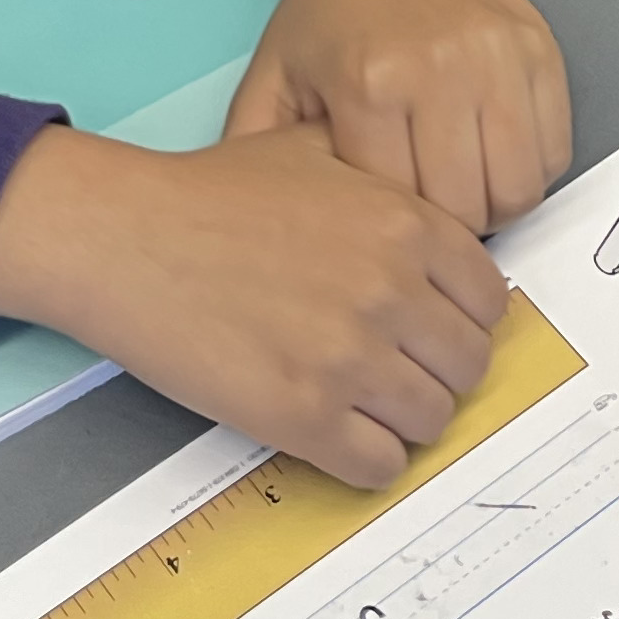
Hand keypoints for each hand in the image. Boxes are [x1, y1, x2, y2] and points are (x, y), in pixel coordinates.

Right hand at [0, 122, 508, 486]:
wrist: (128, 238)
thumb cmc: (209, 194)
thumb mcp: (316, 152)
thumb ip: (388, 184)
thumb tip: (434, 230)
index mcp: (405, 223)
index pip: (490, 302)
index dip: (460, 318)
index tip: (429, 327)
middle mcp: (391, 290)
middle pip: (468, 367)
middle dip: (435, 371)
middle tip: (392, 368)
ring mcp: (351, 357)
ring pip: (432, 420)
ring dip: (402, 417)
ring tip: (357, 399)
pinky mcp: (304, 416)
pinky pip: (380, 465)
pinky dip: (366, 458)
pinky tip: (333, 430)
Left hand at [232, 0, 571, 230]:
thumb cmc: (332, 9)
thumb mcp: (271, 77)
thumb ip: (254, 155)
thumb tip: (250, 232)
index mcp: (367, 85)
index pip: (401, 210)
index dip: (394, 231)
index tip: (383, 223)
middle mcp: (438, 70)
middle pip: (466, 209)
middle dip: (447, 229)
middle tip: (426, 213)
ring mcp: (499, 58)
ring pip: (521, 188)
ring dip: (494, 204)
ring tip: (463, 188)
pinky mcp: (541, 51)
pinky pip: (556, 151)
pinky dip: (531, 170)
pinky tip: (493, 155)